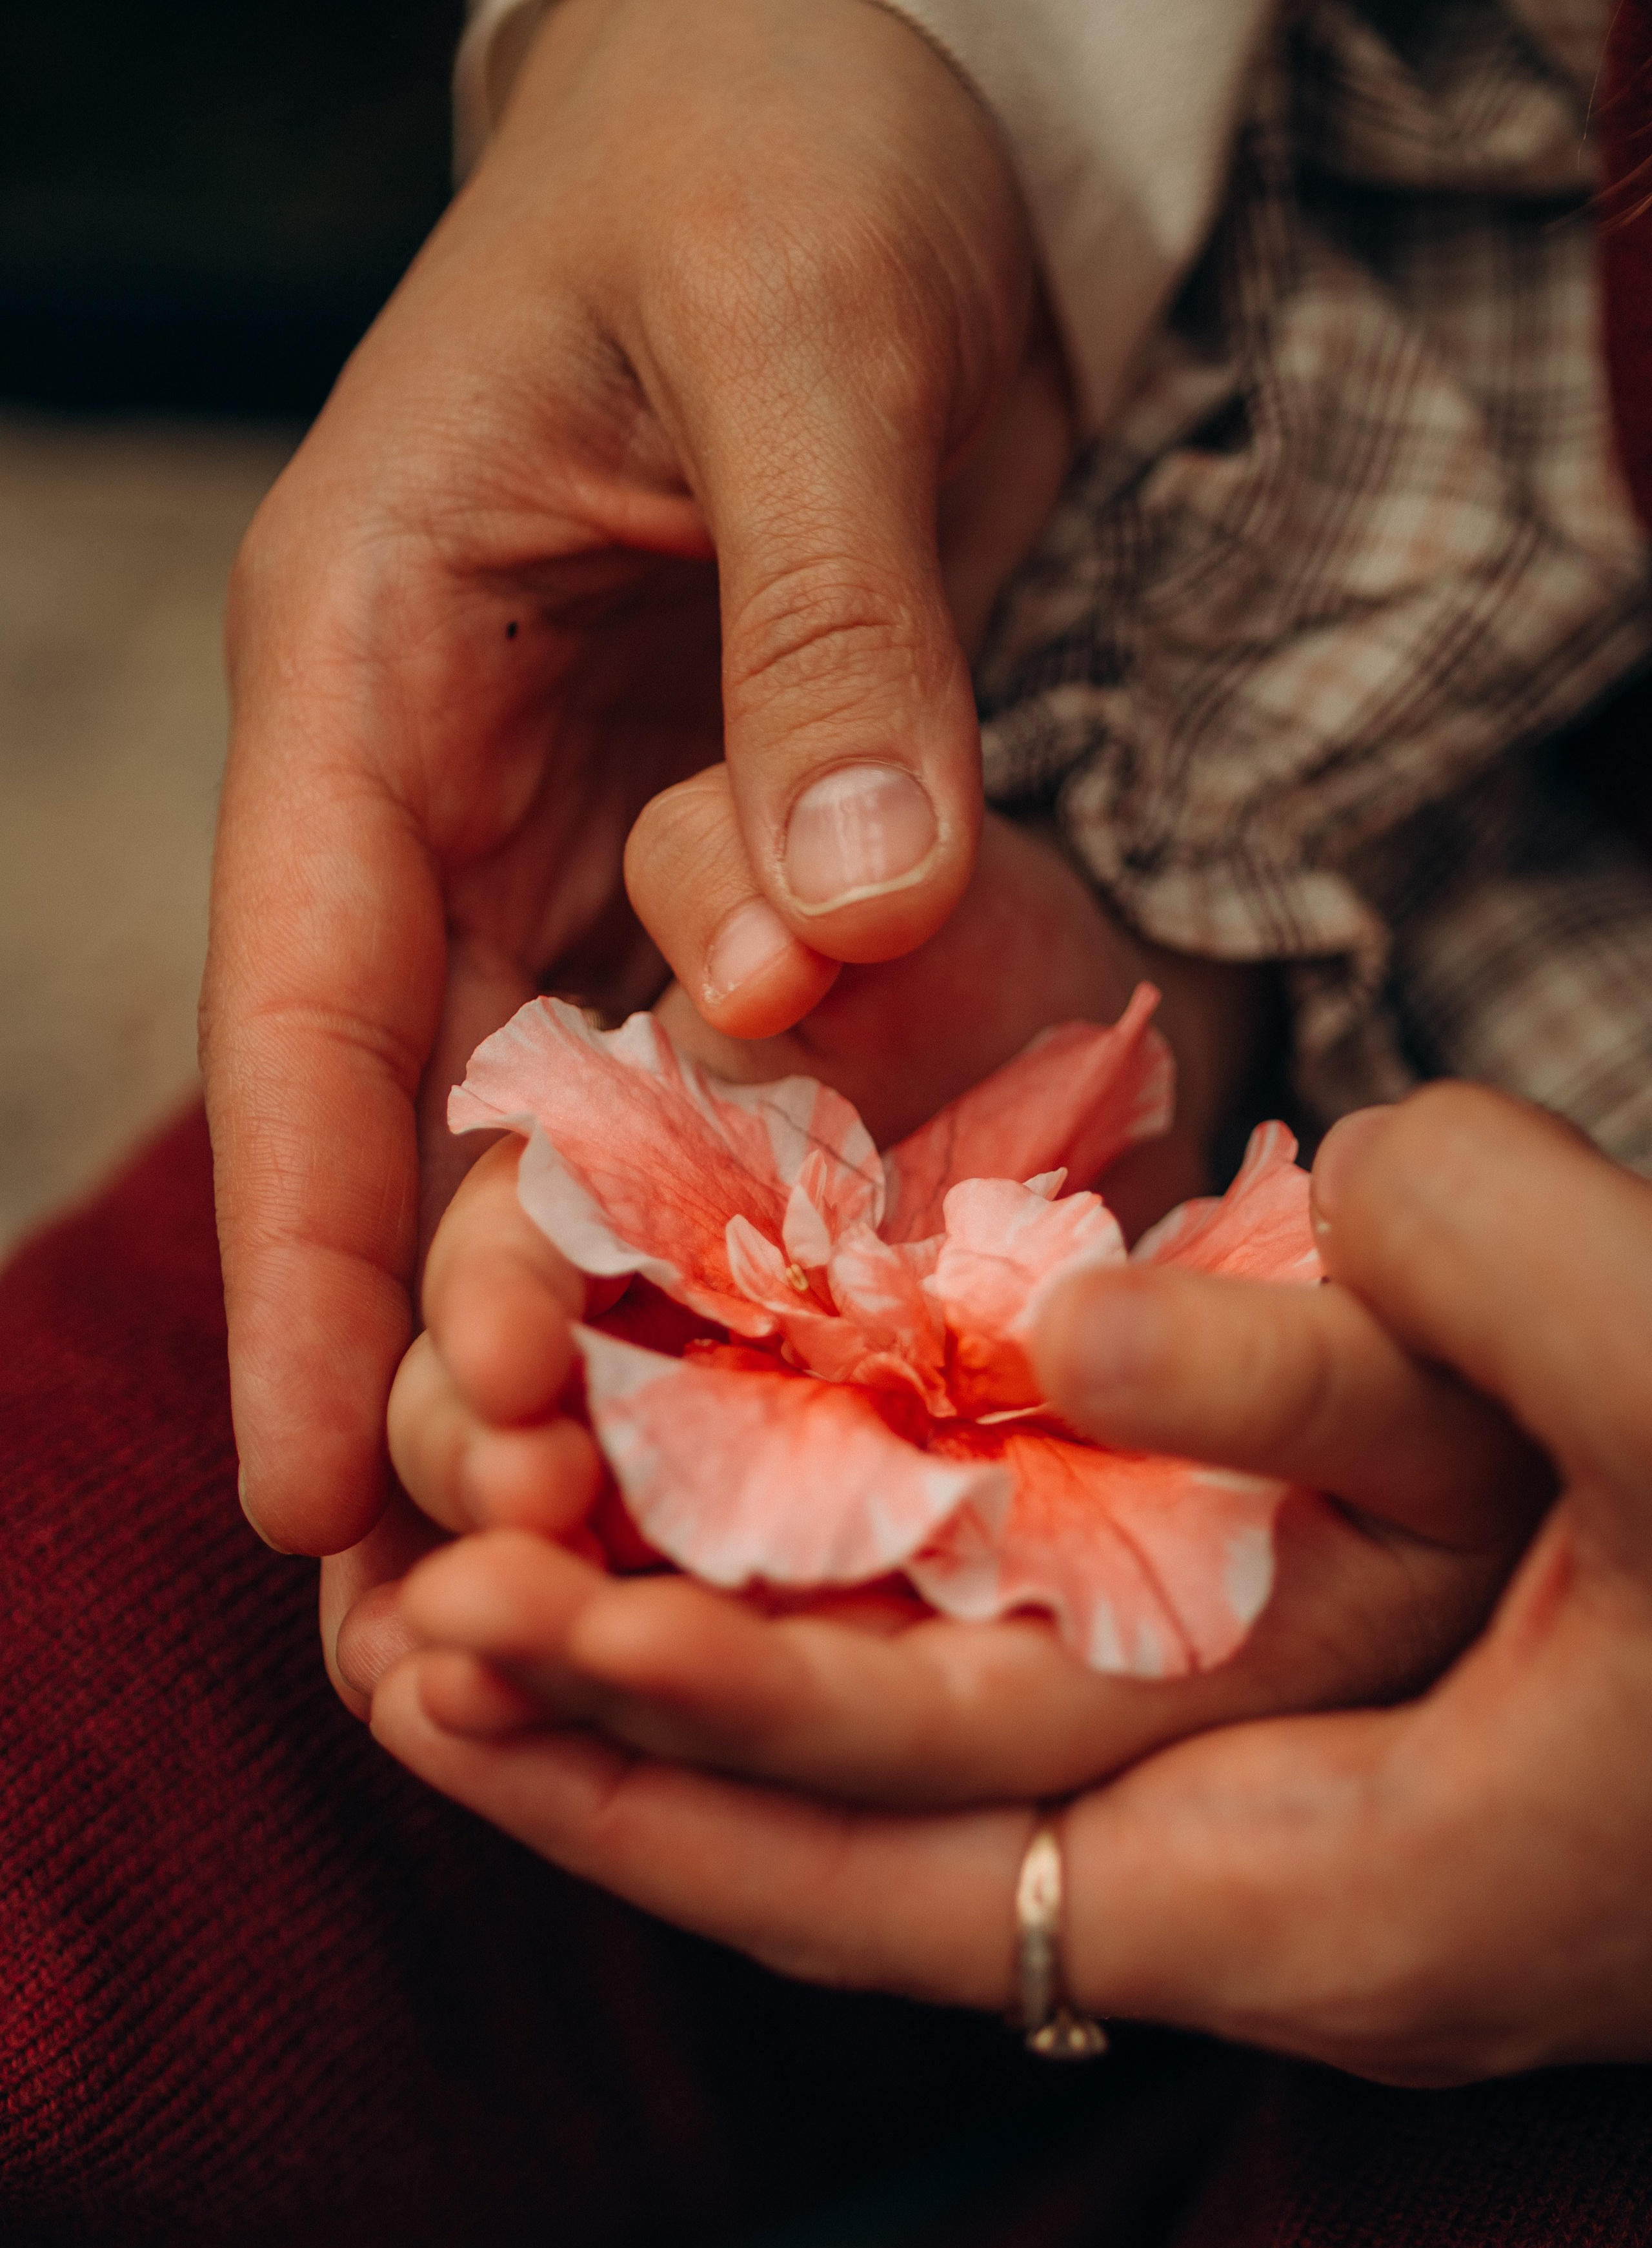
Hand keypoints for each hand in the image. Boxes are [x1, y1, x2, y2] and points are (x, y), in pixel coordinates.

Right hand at [204, 0, 1067, 1554]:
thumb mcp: (799, 346)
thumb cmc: (776, 142)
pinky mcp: (718, 827)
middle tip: (520, 1565)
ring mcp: (580, 817)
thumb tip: (837, 913)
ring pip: (562, 1111)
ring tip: (640, 1518)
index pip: (304, 1003)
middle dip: (461, 1331)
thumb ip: (819, 630)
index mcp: (366, 666)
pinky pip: (716, 1046)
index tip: (307, 1482)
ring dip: (607, 1303)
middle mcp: (445, 778)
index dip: (305, 1253)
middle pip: (418, 1111)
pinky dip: (749, 1184)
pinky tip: (788, 1331)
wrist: (880, 92)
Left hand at [370, 1083, 1651, 2084]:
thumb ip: (1486, 1304)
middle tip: (399, 1639)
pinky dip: (862, 1651)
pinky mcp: (1310, 1733)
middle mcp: (1273, 1896)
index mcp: (1341, 1889)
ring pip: (927, 1801)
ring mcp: (1284, 1826)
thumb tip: (1216, 1242)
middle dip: (626, 1767)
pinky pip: (1023, 1717)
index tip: (486, 1648)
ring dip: (712, 1710)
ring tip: (504, 1591)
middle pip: (865, 1866)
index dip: (690, 1763)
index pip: (918, 1864)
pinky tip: (749, 1558)